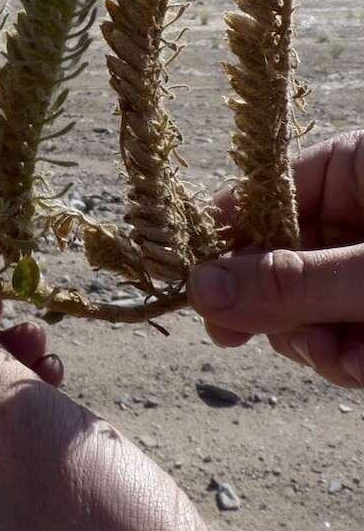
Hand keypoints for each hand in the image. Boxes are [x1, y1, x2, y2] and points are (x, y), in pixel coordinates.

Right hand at [190, 130, 363, 386]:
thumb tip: (196, 288)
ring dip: (315, 346)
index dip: (219, 240)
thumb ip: (291, 282)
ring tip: (350, 362)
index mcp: (352, 168)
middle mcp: (355, 213)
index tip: (185, 286)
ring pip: (304, 306)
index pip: (259, 195)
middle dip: (275, 311)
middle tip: (245, 340)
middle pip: (274, 259)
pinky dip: (347, 359)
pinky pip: (338, 333)